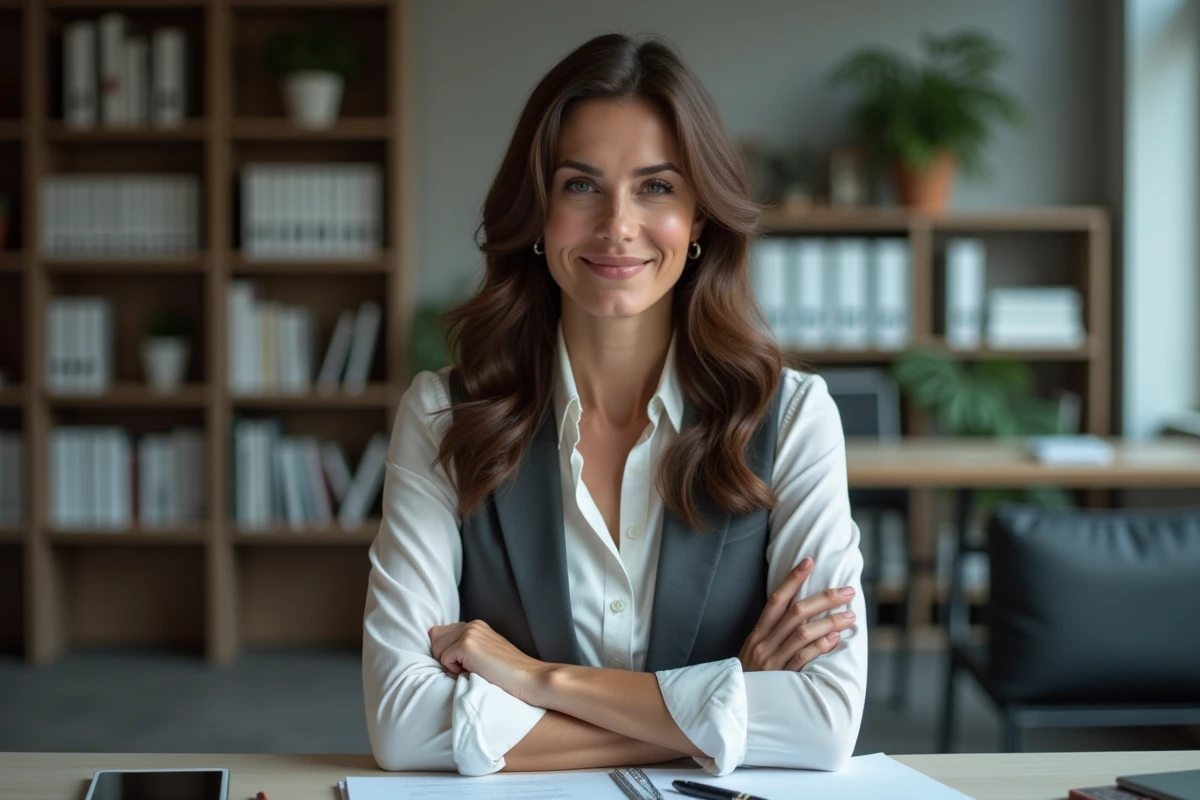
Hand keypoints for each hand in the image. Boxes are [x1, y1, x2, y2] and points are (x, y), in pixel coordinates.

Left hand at [429, 620, 550, 703]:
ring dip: (449, 664)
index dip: (445, 651)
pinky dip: (454, 670)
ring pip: (436, 648)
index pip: (440, 632)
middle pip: (434, 638)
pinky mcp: (467, 644)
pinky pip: (444, 659)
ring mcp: (469, 632)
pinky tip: (474, 672)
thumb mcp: (484, 654)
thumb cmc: (506, 674)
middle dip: (444, 657)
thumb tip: (439, 653)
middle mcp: (471, 624)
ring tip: (472, 670)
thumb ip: (465, 648)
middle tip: (467, 669)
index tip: (463, 664)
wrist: (528, 678)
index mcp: (475, 625)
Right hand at [737, 557, 856, 672]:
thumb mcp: (755, 651)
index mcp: (757, 633)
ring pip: (803, 633)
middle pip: (796, 612)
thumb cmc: (750, 677)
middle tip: (847, 590)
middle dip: (824, 598)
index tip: (809, 562)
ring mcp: (772, 661)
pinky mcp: (781, 679)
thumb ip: (773, 634)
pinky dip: (819, 647)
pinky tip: (835, 639)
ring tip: (850, 615)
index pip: (776, 599)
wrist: (734, 707)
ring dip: (829, 621)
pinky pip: (802, 659)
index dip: (793, 579)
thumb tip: (803, 615)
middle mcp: (763, 643)